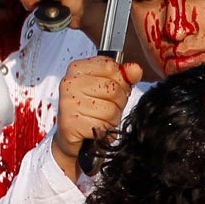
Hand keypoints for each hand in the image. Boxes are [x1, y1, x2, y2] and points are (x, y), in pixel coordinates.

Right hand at [53, 54, 141, 176]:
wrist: (71, 137)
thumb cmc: (90, 109)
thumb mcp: (108, 88)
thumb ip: (124, 77)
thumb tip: (136, 70)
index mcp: (78, 69)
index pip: (111, 66)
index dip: (120, 81)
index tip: (109, 90)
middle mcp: (70, 83)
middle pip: (113, 88)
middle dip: (118, 103)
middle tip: (105, 109)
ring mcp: (68, 103)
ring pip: (110, 109)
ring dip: (112, 119)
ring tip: (100, 120)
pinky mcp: (71, 123)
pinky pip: (103, 126)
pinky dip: (105, 131)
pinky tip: (96, 130)